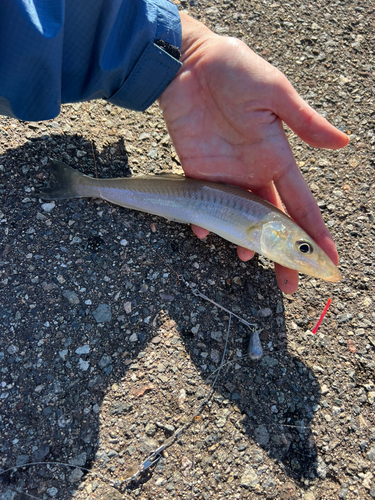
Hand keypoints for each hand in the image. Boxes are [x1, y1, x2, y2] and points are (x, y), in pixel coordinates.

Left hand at [159, 13, 348, 293]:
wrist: (187, 62)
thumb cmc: (235, 69)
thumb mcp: (274, 93)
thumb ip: (303, 122)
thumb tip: (342, 143)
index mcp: (276, 157)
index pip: (301, 205)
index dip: (314, 234)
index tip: (327, 261)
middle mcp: (253, 172)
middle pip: (272, 222)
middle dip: (282, 254)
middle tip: (289, 285)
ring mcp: (224, 175)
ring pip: (238, 219)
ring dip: (244, 242)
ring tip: (247, 260)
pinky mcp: (196, 171)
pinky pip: (202, 204)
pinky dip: (201, 221)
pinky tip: (203, 233)